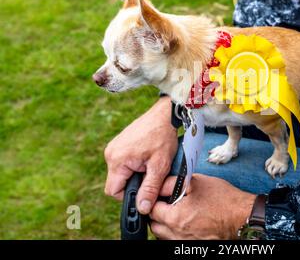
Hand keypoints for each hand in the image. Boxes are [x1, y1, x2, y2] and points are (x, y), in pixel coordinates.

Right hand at [104, 97, 177, 213]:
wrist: (165, 115)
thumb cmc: (163, 137)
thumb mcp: (160, 166)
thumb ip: (150, 189)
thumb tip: (142, 208)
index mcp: (117, 160)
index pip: (113, 191)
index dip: (129, 196)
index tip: (145, 189)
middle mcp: (110, 153)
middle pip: (117, 182)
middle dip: (134, 183)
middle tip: (151, 174)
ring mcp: (114, 147)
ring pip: (121, 173)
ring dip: (135, 173)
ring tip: (151, 163)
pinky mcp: (119, 143)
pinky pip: (123, 162)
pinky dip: (134, 165)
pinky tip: (147, 156)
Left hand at [150, 174, 255, 238]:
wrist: (242, 216)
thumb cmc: (223, 200)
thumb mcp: (195, 182)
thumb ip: (171, 183)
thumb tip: (159, 186)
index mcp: (175, 218)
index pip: (152, 210)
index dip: (155, 199)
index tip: (161, 195)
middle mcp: (178, 234)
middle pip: (155, 225)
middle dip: (158, 214)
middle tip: (168, 203)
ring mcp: (186, 242)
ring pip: (164, 235)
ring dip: (166, 224)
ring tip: (178, 212)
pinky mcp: (193, 246)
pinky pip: (176, 240)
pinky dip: (177, 232)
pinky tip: (187, 222)